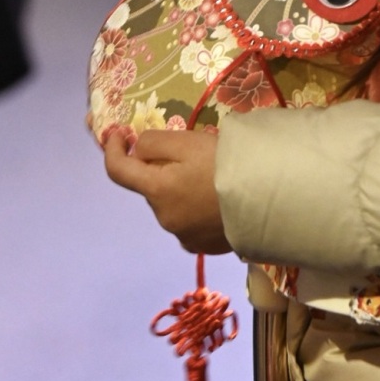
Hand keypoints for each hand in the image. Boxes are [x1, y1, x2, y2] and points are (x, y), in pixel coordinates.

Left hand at [103, 127, 231, 255]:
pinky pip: (190, 223)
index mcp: (157, 191)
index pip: (117, 171)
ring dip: (180, 190)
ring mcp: (184, 236)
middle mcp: (164, 218)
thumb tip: (138, 150)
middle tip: (192, 154)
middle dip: (161, 170)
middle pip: (151, 188)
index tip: (119, 133)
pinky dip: (195, 209)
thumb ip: (155, 143)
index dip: (113, 149)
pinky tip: (218, 200)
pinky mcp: (204, 247)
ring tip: (212, 177)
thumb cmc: (225, 164)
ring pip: (172, 205)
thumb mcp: (188, 142)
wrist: (266, 199)